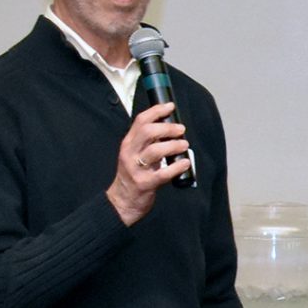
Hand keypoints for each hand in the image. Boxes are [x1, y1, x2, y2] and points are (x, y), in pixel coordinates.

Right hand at [106, 102, 189, 226]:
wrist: (122, 201)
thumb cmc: (133, 176)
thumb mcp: (135, 154)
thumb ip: (148, 142)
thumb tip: (170, 129)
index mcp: (128, 143)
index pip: (140, 121)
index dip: (156, 111)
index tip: (170, 106)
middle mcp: (130, 153)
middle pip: (148, 132)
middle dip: (168, 128)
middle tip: (181, 129)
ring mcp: (136, 168)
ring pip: (155, 150)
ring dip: (174, 145)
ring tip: (184, 145)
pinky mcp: (144, 183)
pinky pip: (163, 173)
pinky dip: (177, 167)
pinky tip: (185, 163)